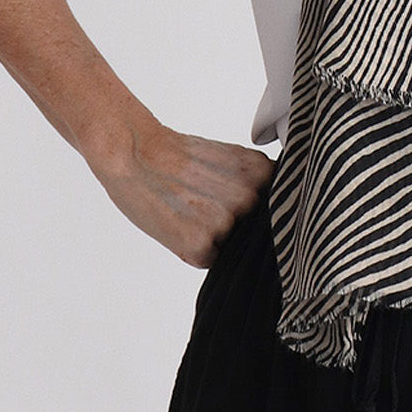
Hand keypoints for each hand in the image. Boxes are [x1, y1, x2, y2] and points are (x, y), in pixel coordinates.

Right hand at [90, 117, 274, 266]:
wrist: (134, 152)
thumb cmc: (179, 157)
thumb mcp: (233, 161)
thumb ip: (257, 185)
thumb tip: (276, 213)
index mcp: (262, 173)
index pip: (275, 209)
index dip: (253, 212)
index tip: (231, 200)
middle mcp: (250, 197)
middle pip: (254, 230)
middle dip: (234, 225)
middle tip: (202, 203)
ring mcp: (226, 221)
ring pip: (232, 246)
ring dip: (214, 238)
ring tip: (189, 210)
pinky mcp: (200, 244)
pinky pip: (209, 259)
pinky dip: (195, 250)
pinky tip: (180, 223)